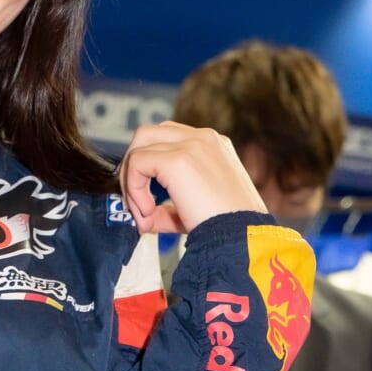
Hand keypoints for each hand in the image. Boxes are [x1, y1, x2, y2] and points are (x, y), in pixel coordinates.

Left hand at [119, 122, 265, 234]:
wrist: (240, 236)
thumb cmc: (226, 228)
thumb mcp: (193, 210)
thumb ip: (165, 208)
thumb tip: (141, 217)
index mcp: (211, 146)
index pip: (166, 140)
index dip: (147, 168)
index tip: (147, 201)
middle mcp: (203, 138)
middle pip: (148, 134)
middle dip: (132, 166)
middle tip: (135, 201)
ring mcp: (192, 144)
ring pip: (139, 144)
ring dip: (131, 178)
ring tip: (142, 211)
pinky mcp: (179, 159)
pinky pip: (138, 162)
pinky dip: (134, 189)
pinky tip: (148, 212)